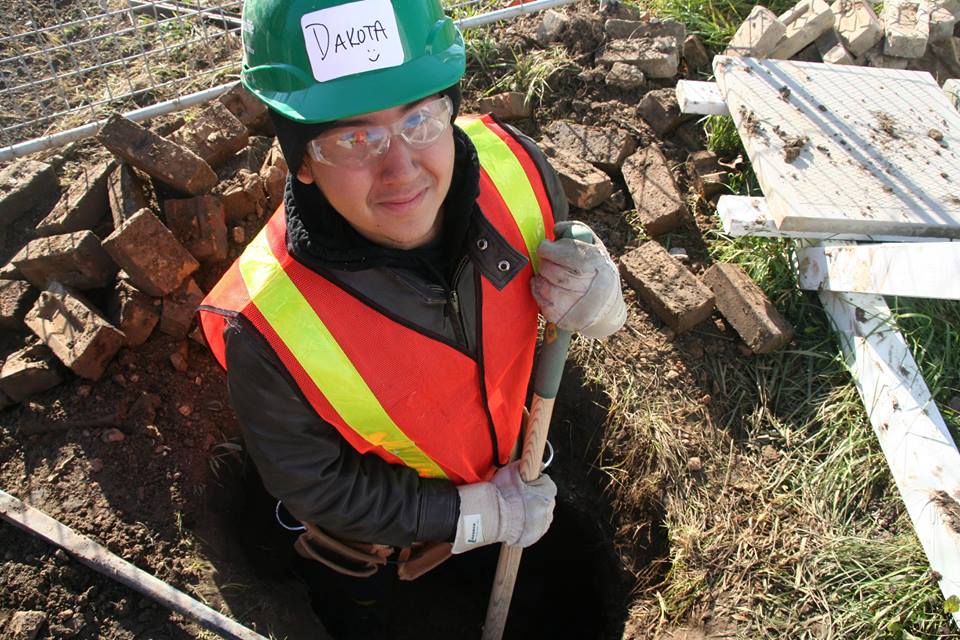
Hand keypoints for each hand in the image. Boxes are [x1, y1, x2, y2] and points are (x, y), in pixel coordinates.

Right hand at [451, 462, 555, 553]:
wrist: (491, 515)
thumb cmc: (502, 494)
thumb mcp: (511, 471)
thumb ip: (524, 465)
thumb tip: (532, 463)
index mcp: (547, 491)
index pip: (546, 483)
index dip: (535, 482)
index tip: (526, 484)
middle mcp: (548, 509)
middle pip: (545, 500)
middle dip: (536, 498)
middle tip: (520, 497)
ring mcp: (541, 524)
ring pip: (541, 515)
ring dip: (532, 512)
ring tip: (517, 510)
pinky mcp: (534, 536)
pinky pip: (534, 529)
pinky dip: (528, 525)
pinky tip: (517, 520)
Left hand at [530, 221, 625, 338]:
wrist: (607, 307)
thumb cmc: (596, 271)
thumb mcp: (595, 247)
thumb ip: (577, 231)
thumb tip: (556, 229)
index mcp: (596, 263)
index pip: (563, 253)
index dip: (548, 249)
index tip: (546, 248)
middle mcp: (588, 285)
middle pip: (551, 270)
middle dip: (544, 263)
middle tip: (547, 262)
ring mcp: (575, 304)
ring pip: (544, 286)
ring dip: (541, 278)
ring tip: (548, 275)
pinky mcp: (564, 317)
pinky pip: (541, 302)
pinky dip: (538, 292)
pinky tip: (545, 287)